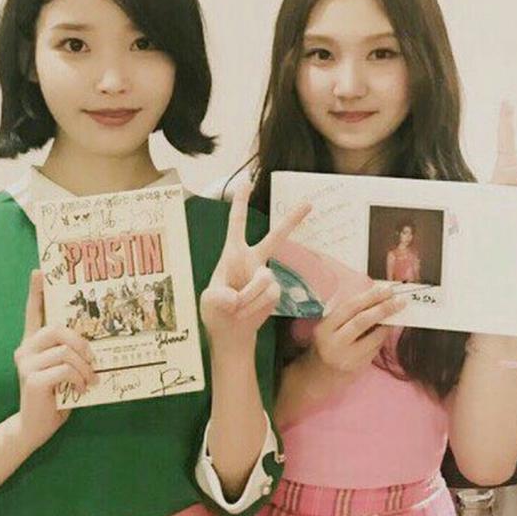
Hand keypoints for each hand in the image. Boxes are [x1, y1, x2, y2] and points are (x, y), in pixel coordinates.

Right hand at [13, 270, 95, 449]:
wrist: (35, 426)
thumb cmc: (55, 395)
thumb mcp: (64, 370)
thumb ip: (70, 353)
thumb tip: (95, 343)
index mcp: (33, 343)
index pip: (33, 311)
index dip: (36, 291)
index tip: (39, 271)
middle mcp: (25, 349)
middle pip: (57, 328)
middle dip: (81, 342)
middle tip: (93, 359)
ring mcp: (26, 364)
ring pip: (65, 351)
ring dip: (84, 367)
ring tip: (89, 380)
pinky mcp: (32, 379)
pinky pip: (64, 369)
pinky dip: (79, 379)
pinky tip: (80, 388)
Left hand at [200, 181, 310, 345]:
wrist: (230, 333)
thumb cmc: (215, 312)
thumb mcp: (208, 301)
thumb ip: (219, 296)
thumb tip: (236, 297)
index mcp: (232, 254)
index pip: (236, 224)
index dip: (240, 203)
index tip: (246, 182)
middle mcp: (252, 261)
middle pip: (275, 237)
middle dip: (292, 220)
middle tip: (308, 203)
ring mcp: (265, 276)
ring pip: (264, 280)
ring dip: (248, 298)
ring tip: (235, 309)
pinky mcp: (274, 291)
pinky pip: (269, 295)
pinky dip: (255, 307)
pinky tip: (246, 314)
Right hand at [308, 284, 408, 378]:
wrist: (317, 377)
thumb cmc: (324, 345)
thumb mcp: (328, 328)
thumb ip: (346, 316)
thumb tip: (375, 298)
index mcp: (324, 329)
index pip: (348, 308)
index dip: (369, 297)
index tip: (385, 289)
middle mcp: (334, 344)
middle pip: (362, 321)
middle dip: (383, 309)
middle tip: (400, 300)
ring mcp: (348, 358)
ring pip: (374, 338)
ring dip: (388, 324)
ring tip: (396, 313)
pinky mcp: (359, 368)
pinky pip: (376, 349)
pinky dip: (382, 337)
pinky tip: (386, 329)